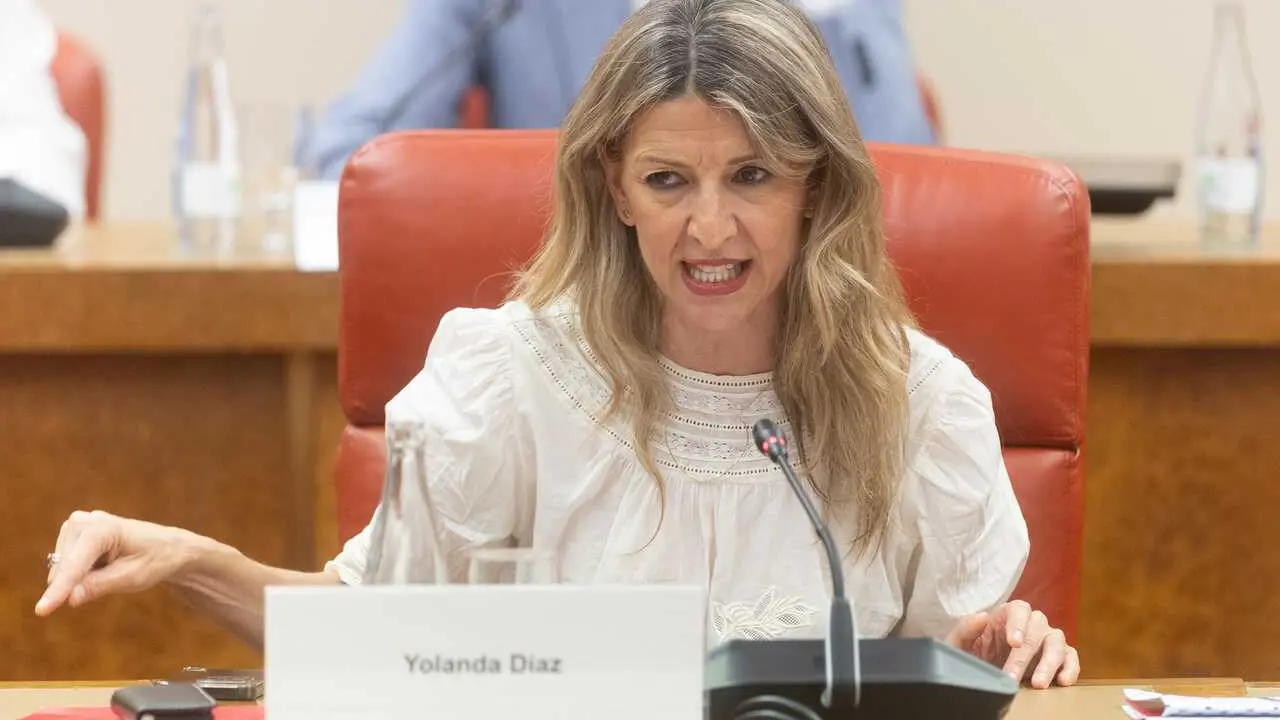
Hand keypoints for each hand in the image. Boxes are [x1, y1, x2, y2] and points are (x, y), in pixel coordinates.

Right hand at [35, 510, 199, 615]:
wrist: (167, 547)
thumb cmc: (154, 560)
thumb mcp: (132, 577)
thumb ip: (99, 586)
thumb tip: (69, 598)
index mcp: (102, 528)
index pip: (74, 566)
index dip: (59, 591)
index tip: (40, 611)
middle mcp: (82, 521)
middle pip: (64, 569)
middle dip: (78, 584)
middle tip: (115, 575)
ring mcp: (75, 526)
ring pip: (61, 570)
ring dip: (81, 578)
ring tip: (111, 566)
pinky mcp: (71, 534)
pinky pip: (65, 567)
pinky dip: (81, 573)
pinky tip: (103, 564)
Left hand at [944, 600, 1079, 688]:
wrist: (981, 672)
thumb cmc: (972, 654)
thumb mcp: (960, 643)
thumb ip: (965, 629)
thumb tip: (982, 616)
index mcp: (1007, 615)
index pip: (1019, 610)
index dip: (1018, 624)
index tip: (1013, 642)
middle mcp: (1031, 624)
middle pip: (1037, 629)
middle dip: (1025, 656)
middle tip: (1013, 677)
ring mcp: (1046, 640)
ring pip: (1056, 642)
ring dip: (1049, 663)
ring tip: (1038, 684)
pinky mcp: (1058, 657)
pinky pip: (1071, 657)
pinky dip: (1070, 668)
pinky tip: (1062, 682)